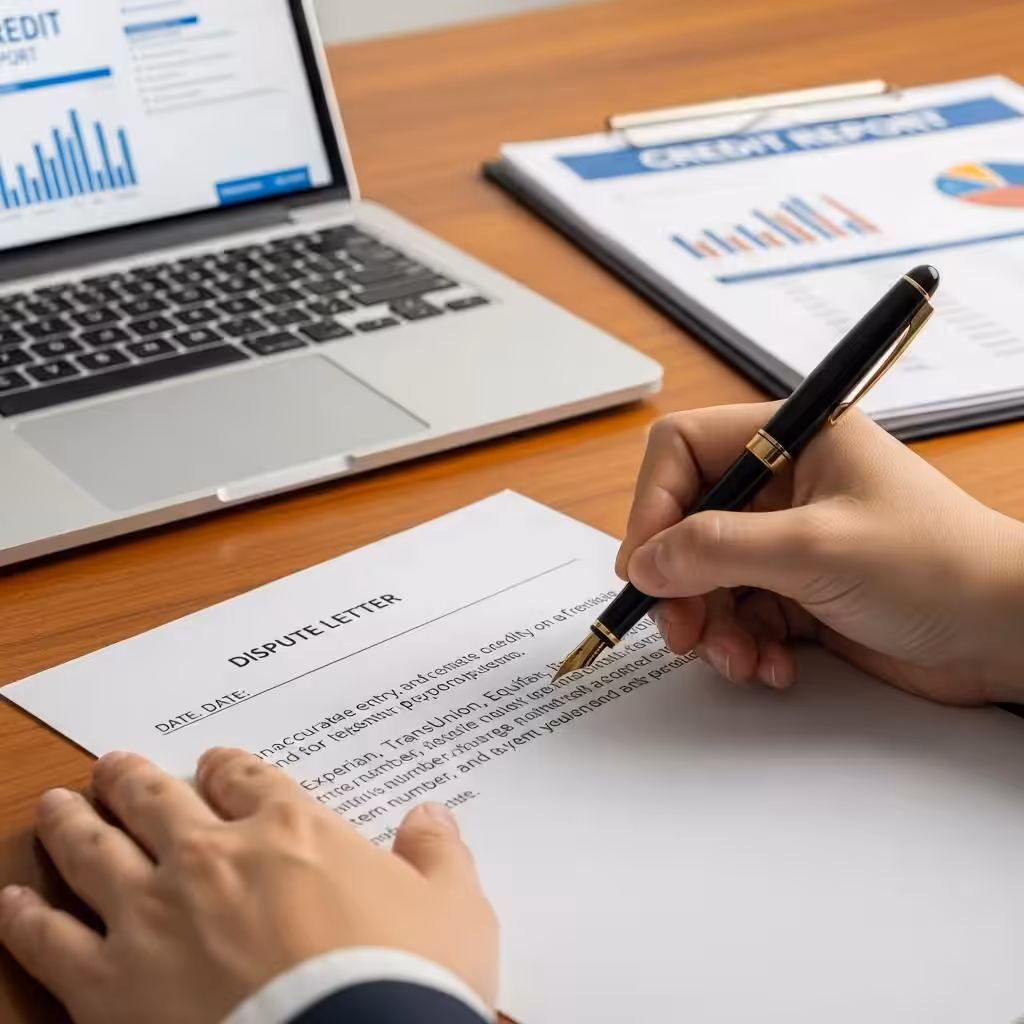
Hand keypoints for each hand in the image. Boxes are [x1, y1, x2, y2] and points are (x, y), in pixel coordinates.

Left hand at [0, 749, 497, 1023]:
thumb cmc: (408, 982)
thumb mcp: (454, 910)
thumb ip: (439, 854)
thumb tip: (433, 817)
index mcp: (292, 829)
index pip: (245, 776)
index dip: (227, 768)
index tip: (216, 768)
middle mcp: (213, 856)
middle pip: (156, 797)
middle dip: (133, 777)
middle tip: (116, 765)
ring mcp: (155, 913)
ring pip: (93, 848)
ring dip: (73, 822)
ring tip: (57, 804)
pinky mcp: (110, 984)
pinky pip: (50, 939)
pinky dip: (26, 914)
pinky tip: (14, 899)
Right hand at [616, 402, 1023, 704]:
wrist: (1006, 635)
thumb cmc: (939, 566)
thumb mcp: (817, 548)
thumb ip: (718, 549)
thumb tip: (645, 561)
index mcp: (792, 441)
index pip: (685, 451)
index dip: (654, 504)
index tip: (645, 563)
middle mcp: (783, 486)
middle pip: (686, 522)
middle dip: (679, 582)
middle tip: (681, 631)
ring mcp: (787, 541)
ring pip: (706, 577)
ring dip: (711, 625)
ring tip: (737, 658)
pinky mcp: (797, 591)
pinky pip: (738, 615)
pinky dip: (743, 644)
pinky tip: (772, 665)